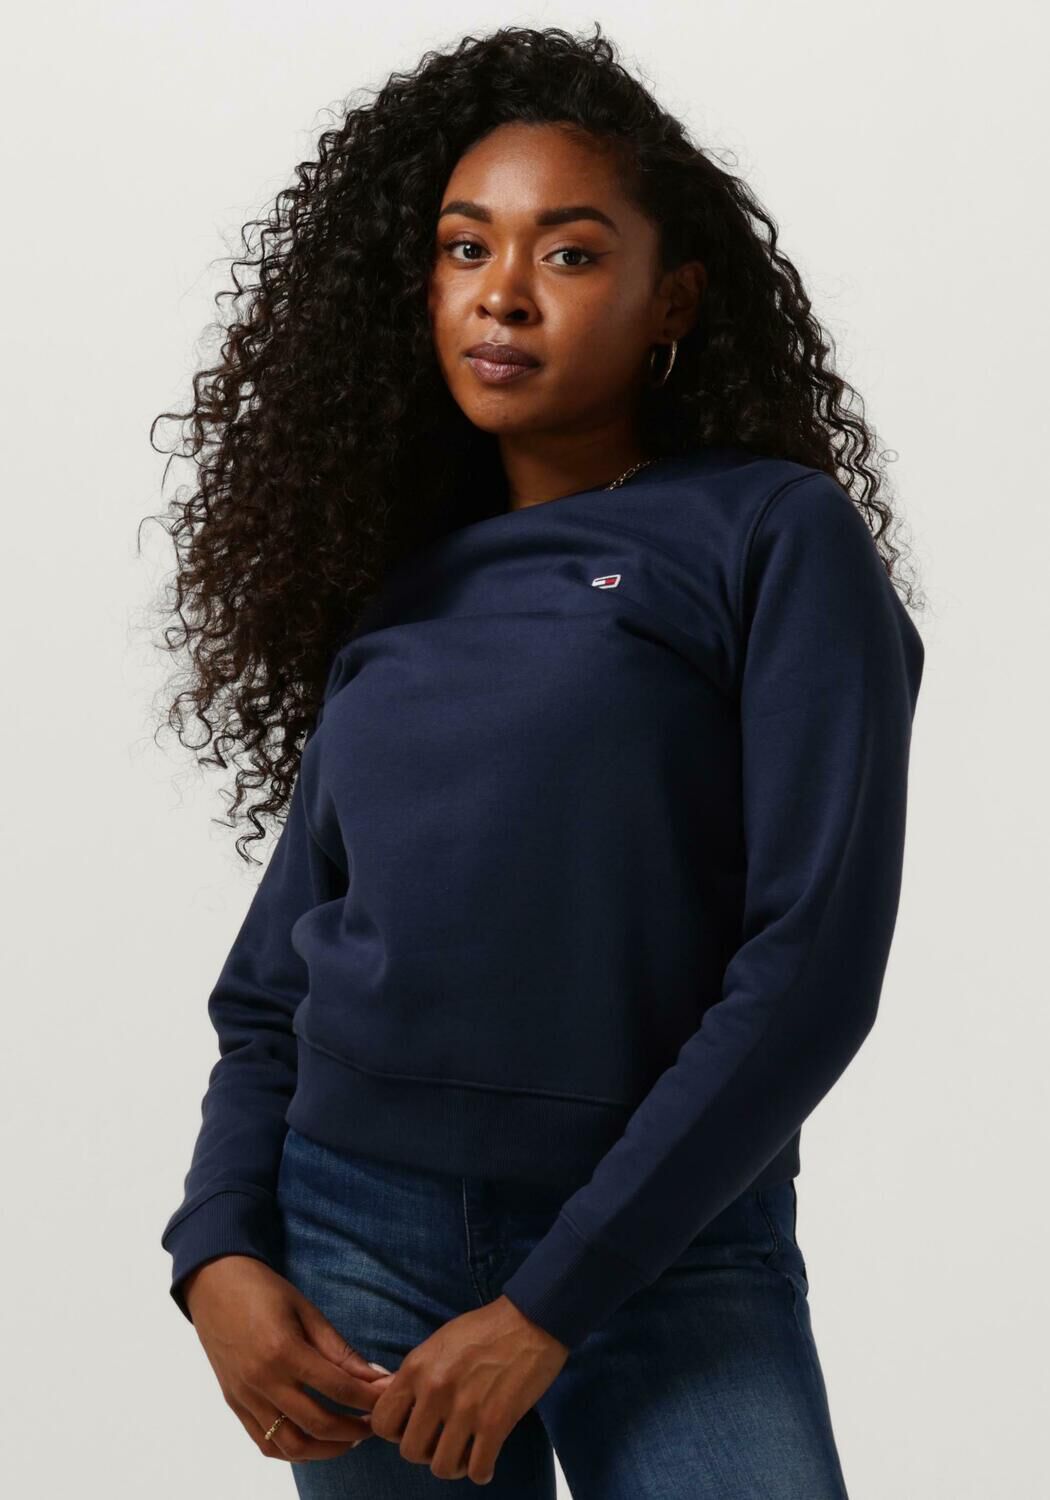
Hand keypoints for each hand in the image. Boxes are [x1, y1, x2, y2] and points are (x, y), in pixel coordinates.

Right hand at [183, 1254, 388, 1460]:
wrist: (214, 1285)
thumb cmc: (265, 1291)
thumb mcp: (307, 1311)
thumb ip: (340, 1350)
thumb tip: (376, 1377)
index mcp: (284, 1351)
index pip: (338, 1388)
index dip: (370, 1398)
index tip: (390, 1398)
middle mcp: (263, 1381)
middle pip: (318, 1424)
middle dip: (355, 1430)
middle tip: (377, 1423)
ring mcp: (245, 1397)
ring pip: (291, 1446)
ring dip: (326, 1450)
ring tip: (350, 1438)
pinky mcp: (235, 1404)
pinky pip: (265, 1443)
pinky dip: (293, 1451)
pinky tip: (315, 1440)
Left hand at [366, 1295, 568, 1484]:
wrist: (531, 1319)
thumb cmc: (484, 1329)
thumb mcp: (438, 1342)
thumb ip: (415, 1374)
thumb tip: (392, 1400)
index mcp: (417, 1367)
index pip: (382, 1422)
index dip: (396, 1432)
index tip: (413, 1428)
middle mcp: (436, 1389)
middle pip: (410, 1451)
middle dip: (425, 1451)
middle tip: (442, 1440)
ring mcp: (465, 1408)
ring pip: (441, 1467)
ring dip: (453, 1464)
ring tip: (465, 1451)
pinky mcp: (496, 1422)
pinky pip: (478, 1470)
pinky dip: (481, 1471)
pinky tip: (486, 1458)